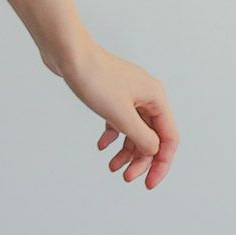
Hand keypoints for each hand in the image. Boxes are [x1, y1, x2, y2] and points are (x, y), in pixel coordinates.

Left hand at [58, 39, 177, 189]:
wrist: (66, 52)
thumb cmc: (94, 78)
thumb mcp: (121, 115)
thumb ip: (142, 138)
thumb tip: (154, 152)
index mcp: (156, 98)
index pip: (169, 139)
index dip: (161, 164)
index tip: (148, 183)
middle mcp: (146, 95)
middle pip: (152, 137)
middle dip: (140, 160)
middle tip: (126, 177)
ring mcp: (128, 93)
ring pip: (134, 130)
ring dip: (126, 151)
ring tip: (112, 167)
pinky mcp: (111, 92)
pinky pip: (119, 120)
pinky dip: (113, 134)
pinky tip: (102, 145)